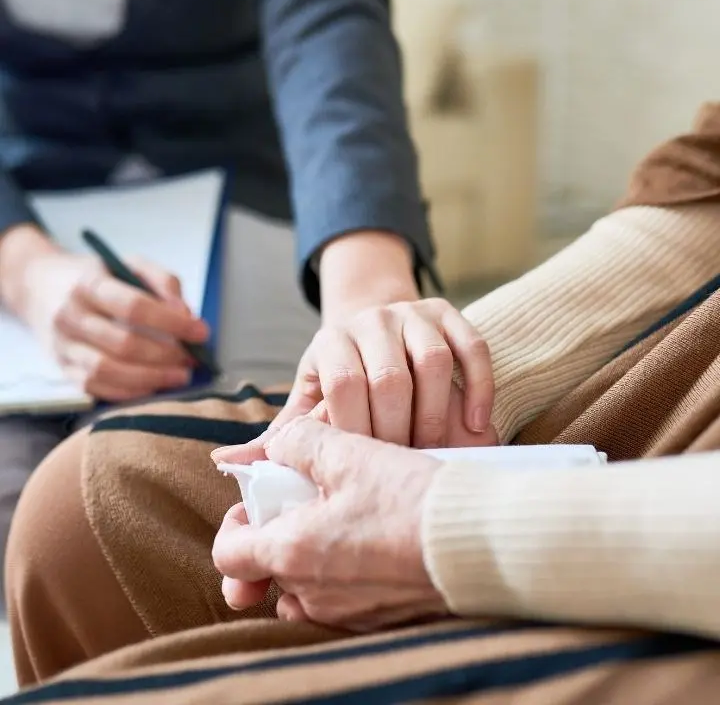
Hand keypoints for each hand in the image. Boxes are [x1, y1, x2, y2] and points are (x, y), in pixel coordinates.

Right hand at [20, 247, 208, 400]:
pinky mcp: (62, 369)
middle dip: (166, 355)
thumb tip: (186, 314)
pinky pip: (96, 388)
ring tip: (179, 376)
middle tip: (192, 359)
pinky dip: (130, 392)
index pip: (134, 307)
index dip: (172, 323)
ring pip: (108, 371)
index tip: (201, 332)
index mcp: (89, 284)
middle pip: (123, 343)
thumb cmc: (97, 276)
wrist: (41, 287)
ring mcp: (63, 345)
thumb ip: (163, 282)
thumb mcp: (130, 264)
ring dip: (151, 378)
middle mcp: (70, 316)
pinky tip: (154, 386)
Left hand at [212, 418, 449, 631]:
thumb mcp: (350, 454)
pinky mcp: (382, 620)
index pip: (229, 554)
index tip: (261, 502)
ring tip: (346, 518)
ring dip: (315, 555)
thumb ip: (299, 442)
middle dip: (283, 533)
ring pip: (308, 586)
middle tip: (312, 501)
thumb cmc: (411, 499)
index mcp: (293, 553)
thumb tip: (278, 446)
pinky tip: (376, 541)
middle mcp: (314, 594)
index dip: (236, 523)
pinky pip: (345, 600)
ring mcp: (348, 614)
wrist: (480, 543)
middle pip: (272, 567)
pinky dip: (347, 572)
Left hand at [255, 298, 493, 452]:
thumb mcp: (310, 400)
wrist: (375, 327)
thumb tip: (226, 461)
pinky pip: (472, 346)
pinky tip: (477, 425)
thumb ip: (279, 434)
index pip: (343, 385)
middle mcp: (371, 320)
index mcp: (330, 341)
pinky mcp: (449, 313)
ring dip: (437, 415)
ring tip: (434, 453)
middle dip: (397, 431)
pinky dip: (479, 387)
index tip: (363, 471)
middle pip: (390, 377)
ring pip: (433, 362)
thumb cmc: (341, 379)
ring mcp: (413, 314)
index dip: (355, 431)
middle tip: (402, 470)